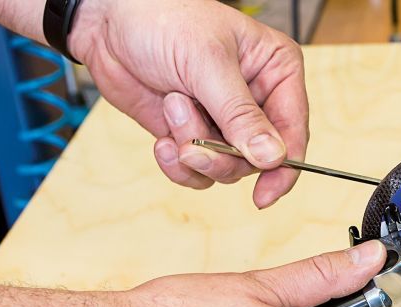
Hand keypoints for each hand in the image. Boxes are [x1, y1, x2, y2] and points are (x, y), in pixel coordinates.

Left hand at [69, 0, 307, 206]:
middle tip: (191, 147)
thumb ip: (240, 115)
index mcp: (276, 71)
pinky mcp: (196, 134)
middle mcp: (257, 99)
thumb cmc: (162, 18)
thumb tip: (272, 157)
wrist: (107, 21)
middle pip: (259, 158)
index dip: (283, 168)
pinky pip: (199, 171)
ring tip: (171, 112)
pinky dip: (178, 164)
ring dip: (195, 151)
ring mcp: (225, 120)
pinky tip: (161, 141)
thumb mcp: (207, 63)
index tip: (264, 195)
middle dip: (223, 157)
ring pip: (228, 168)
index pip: (293, 130)